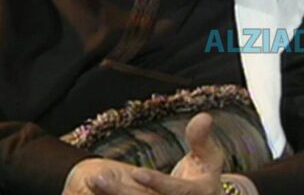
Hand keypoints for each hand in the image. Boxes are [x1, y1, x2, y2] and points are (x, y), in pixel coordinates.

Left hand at [65, 113, 227, 194]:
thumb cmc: (205, 174)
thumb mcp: (210, 155)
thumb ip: (202, 138)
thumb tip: (204, 117)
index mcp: (197, 193)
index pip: (175, 191)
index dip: (157, 182)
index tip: (137, 172)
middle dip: (122, 192)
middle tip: (98, 177)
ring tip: (93, 180)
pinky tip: (95, 188)